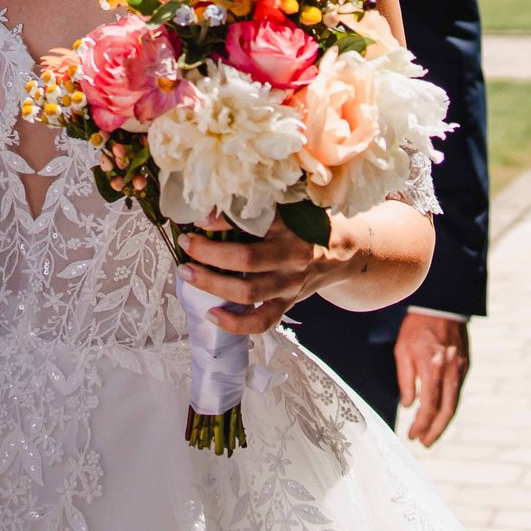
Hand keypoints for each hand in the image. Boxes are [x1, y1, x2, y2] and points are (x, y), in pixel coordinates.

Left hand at [179, 219, 352, 334]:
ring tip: (187, 274)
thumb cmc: (307, 224)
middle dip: (209, 254)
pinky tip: (212, 315)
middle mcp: (292, 256)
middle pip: (246, 260)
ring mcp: (290, 283)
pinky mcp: (288, 303)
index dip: (223, 221)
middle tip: (186, 245)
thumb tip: (210, 209)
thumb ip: (257, 207)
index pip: (255, 222)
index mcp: (292, 226)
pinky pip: (262, 321)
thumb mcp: (290, 206)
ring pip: (248, 292)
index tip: (198, 219)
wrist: (344, 252)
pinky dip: (236, 324)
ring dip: (213, 285)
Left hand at [395, 312, 469, 445]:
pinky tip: (440, 412)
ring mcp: (461, 368)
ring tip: (431, 434)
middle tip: (425, 443)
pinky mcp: (466, 365)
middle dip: (435, 431)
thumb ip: (405, 379)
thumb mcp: (402, 350)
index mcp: (433, 367)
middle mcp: (450, 371)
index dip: (421, 424)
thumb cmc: (416, 325)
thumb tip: (408, 404)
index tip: (412, 435)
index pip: (428, 406)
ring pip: (455, 403)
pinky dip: (449, 405)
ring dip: (444, 422)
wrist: (442, 304)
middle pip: (447, 411)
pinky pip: (458, 391)